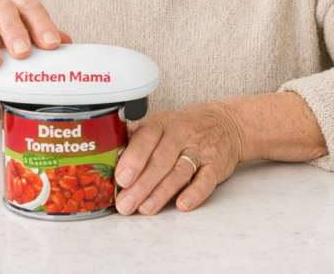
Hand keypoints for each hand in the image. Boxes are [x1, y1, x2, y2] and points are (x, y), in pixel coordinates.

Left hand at [114, 102, 243, 215]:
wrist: (225, 123)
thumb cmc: (183, 128)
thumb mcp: (160, 124)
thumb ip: (136, 140)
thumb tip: (108, 159)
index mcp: (161, 123)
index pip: (146, 138)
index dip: (133, 158)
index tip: (121, 178)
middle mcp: (180, 134)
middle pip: (160, 160)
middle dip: (141, 184)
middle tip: (126, 203)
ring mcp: (200, 150)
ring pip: (179, 172)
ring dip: (161, 192)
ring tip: (146, 209)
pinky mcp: (216, 165)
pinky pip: (206, 180)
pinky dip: (195, 193)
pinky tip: (182, 205)